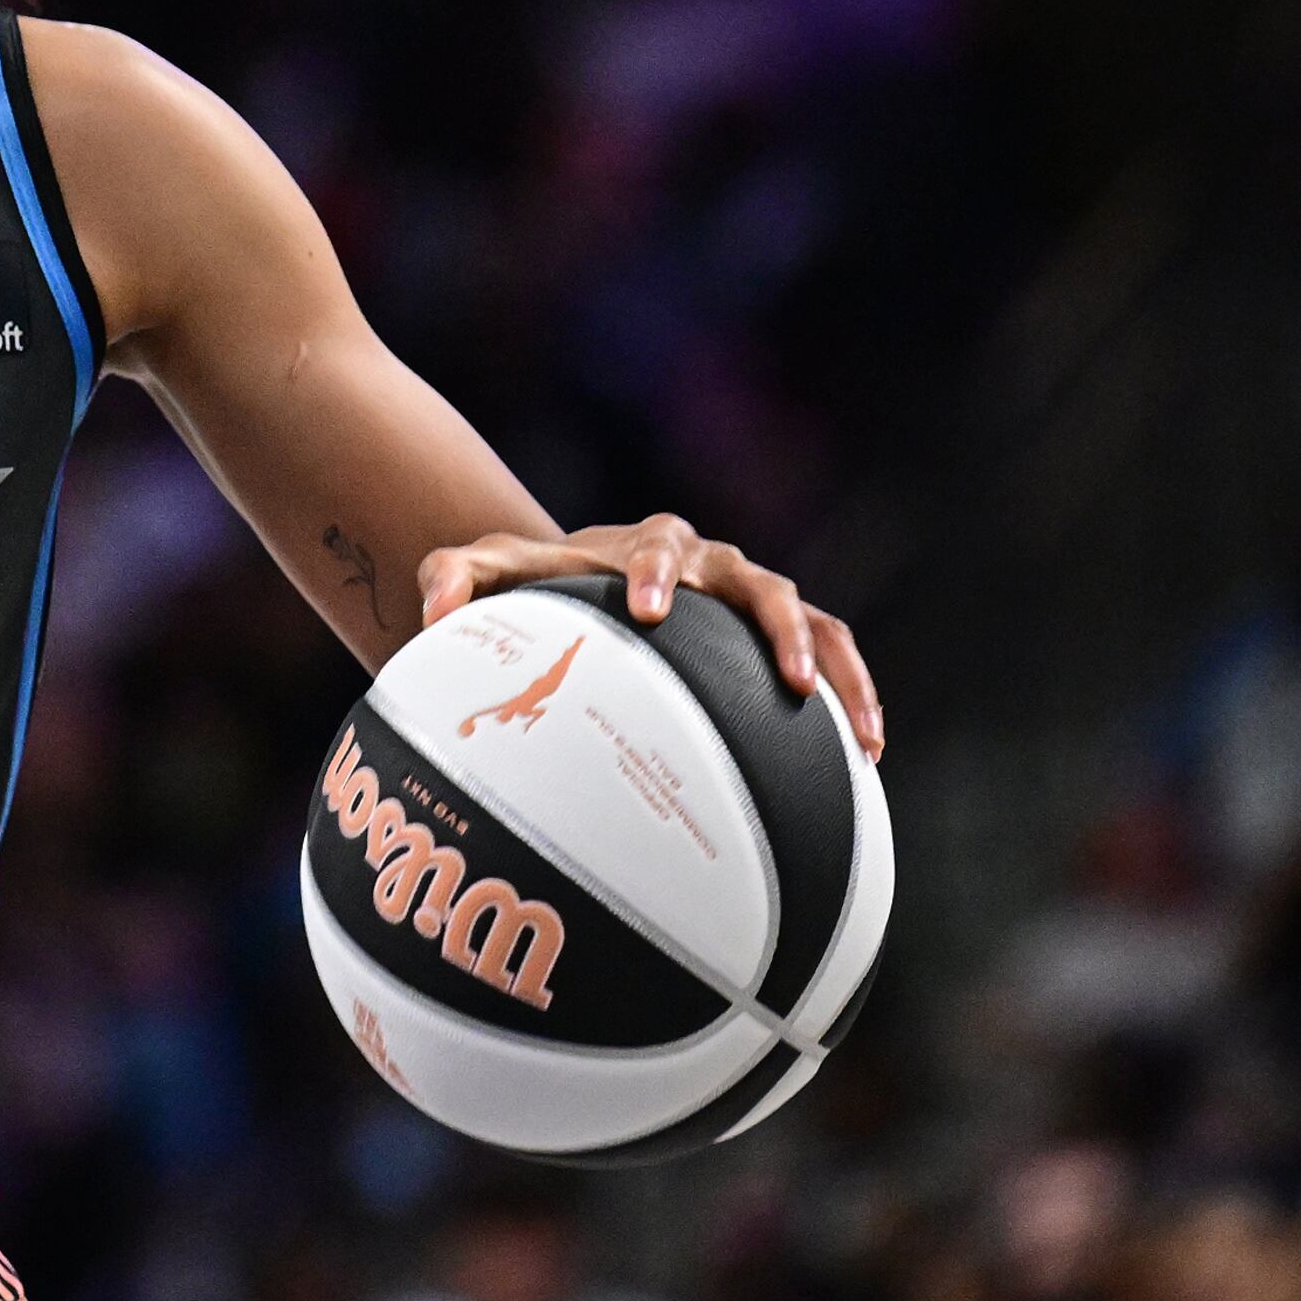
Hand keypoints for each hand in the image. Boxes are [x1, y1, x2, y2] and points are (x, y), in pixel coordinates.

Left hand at [418, 513, 883, 757]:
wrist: (586, 584)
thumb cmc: (539, 585)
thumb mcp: (491, 574)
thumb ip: (451, 577)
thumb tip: (430, 613)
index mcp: (646, 547)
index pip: (660, 549)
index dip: (660, 574)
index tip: (651, 610)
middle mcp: (712, 564)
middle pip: (755, 580)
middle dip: (773, 624)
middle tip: (785, 676)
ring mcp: (750, 598)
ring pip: (812, 616)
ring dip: (834, 666)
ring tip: (852, 730)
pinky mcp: (777, 635)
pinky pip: (833, 655)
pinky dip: (854, 693)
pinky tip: (870, 752)